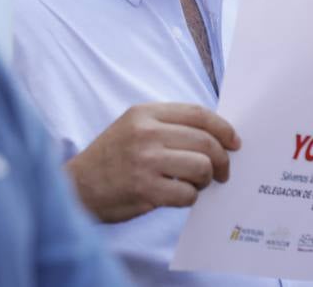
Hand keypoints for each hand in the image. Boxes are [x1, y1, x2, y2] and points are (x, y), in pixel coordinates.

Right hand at [65, 103, 240, 223]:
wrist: (77, 186)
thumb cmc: (111, 158)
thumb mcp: (133, 127)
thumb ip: (167, 125)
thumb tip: (214, 135)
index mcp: (145, 113)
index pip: (198, 114)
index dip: (223, 128)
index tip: (235, 141)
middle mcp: (146, 133)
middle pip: (205, 142)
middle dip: (221, 160)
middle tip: (222, 173)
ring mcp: (145, 161)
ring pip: (201, 167)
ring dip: (205, 180)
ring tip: (197, 184)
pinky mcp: (145, 189)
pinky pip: (187, 194)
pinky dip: (190, 198)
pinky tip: (180, 196)